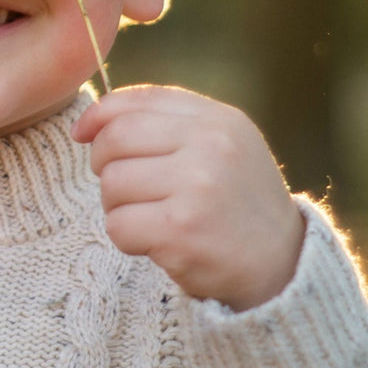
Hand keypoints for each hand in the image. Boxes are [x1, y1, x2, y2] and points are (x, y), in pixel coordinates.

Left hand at [71, 85, 304, 310]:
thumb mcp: (221, 146)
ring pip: (112, 184)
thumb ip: (165, 123)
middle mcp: (211, 146)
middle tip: (126, 189)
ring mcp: (197, 187)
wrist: (283, 266)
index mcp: (218, 119)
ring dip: (119, 208)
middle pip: (115, 140)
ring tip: (152, 218)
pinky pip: (118, 225)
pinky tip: (158, 243)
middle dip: (105, 166)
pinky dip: (128, 239)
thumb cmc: (237, 203)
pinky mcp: (181, 230)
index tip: (83, 134)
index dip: (99, 116)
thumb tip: (88, 124)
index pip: (137, 101)